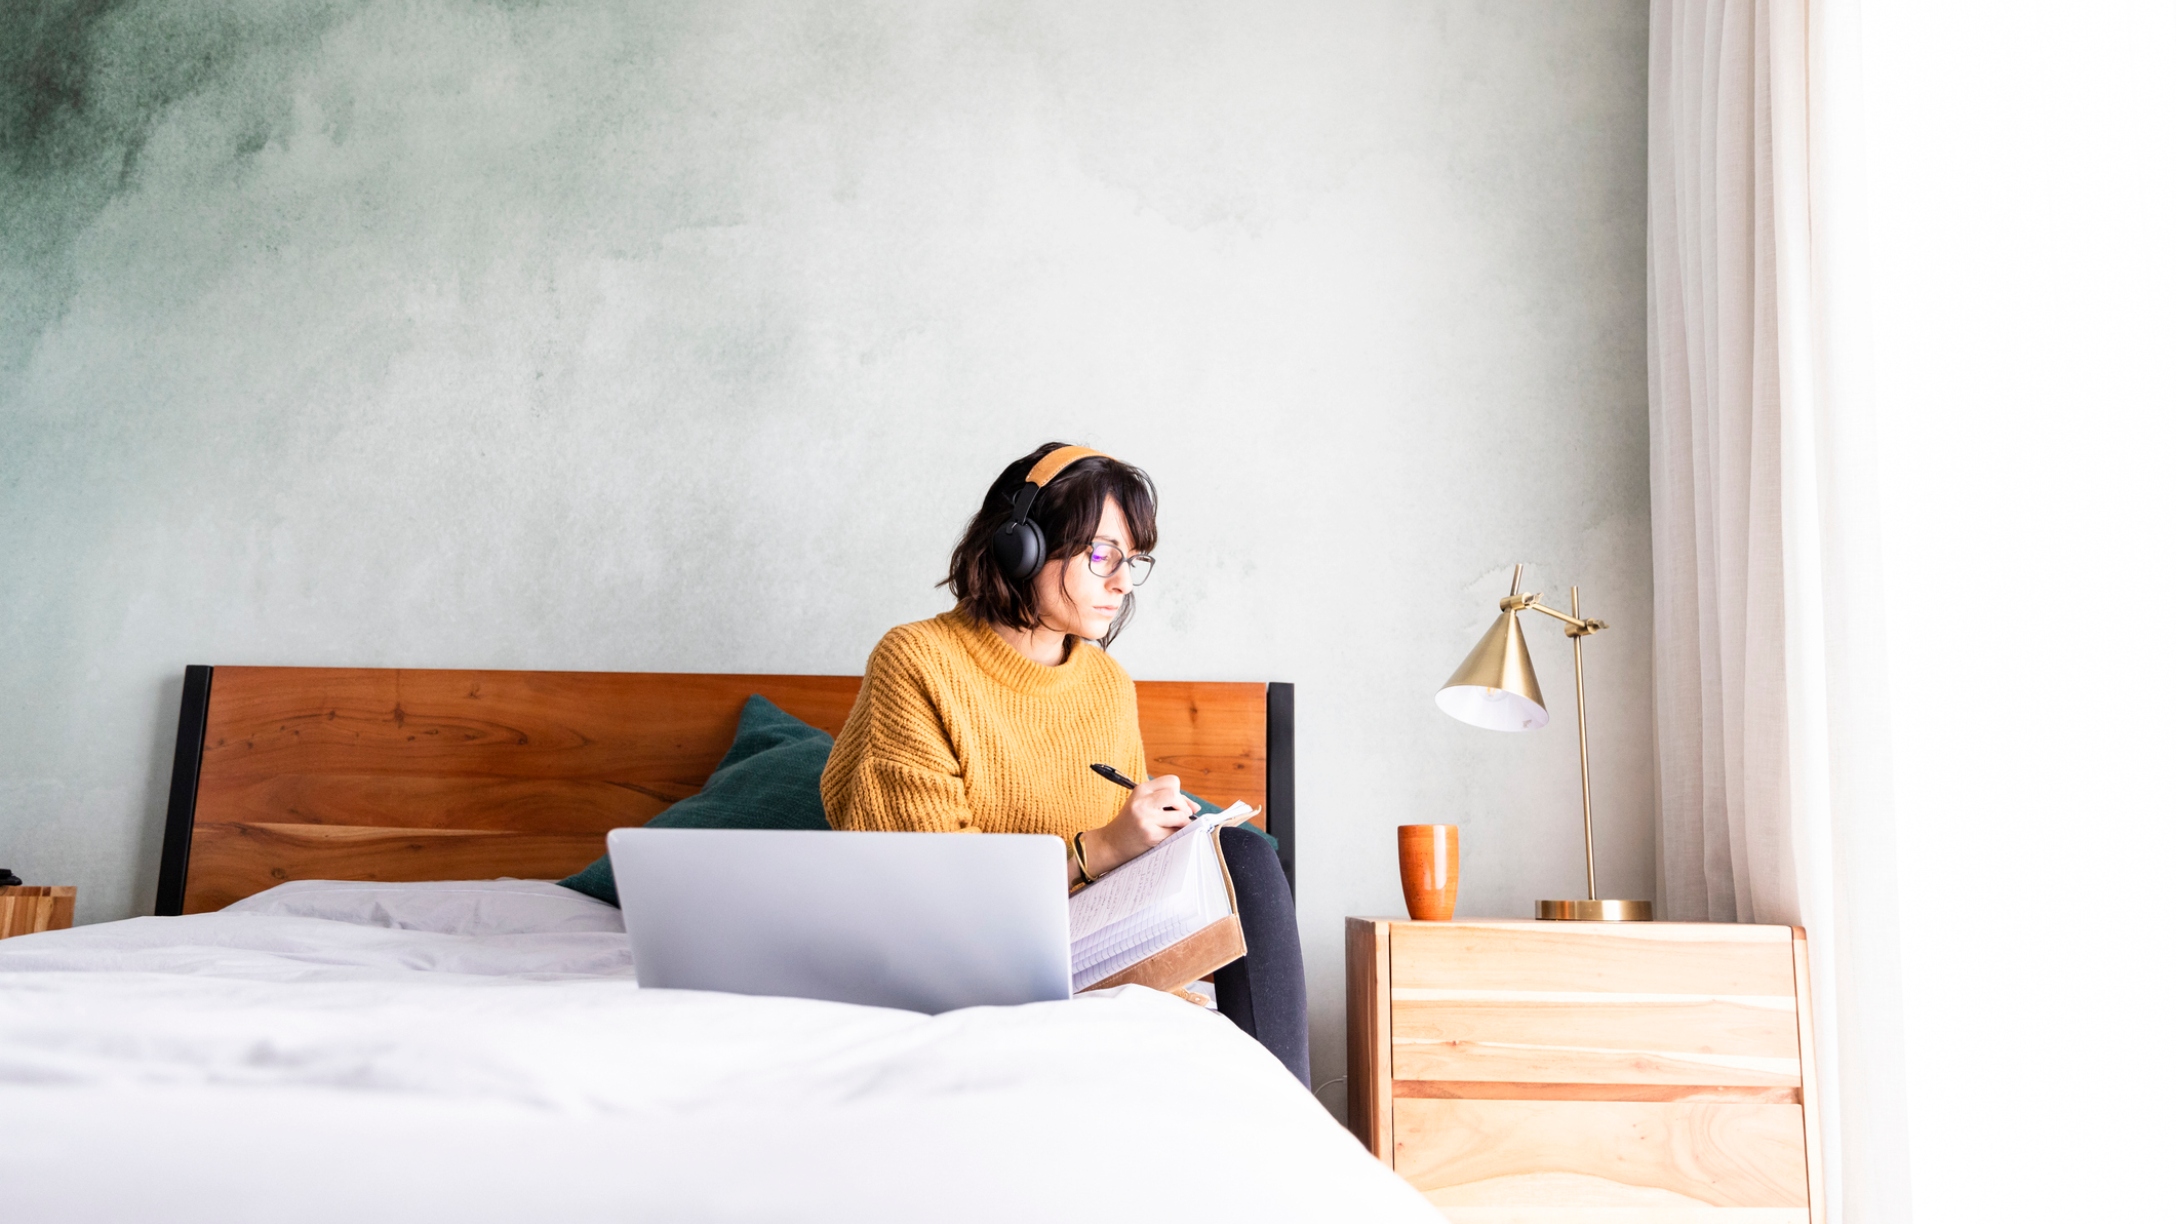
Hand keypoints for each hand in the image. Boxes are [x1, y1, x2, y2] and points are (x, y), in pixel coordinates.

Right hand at [1080, 775, 1197, 877]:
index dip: (1179, 793)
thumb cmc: (1131, 823)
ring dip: (1182, 823)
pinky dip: (1177, 835)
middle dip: (1183, 807)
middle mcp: (1142, 802)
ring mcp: (1146, 819)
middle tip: (1179, 816)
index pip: (1172, 781)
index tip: (1177, 804)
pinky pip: (1176, 833)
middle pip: (1175, 795)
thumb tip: (1196, 807)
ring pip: (1180, 815)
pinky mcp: (1151, 835)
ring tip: (1172, 828)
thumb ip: (1168, 802)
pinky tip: (1166, 836)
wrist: (1111, 844)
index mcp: (1141, 790)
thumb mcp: (1143, 804)